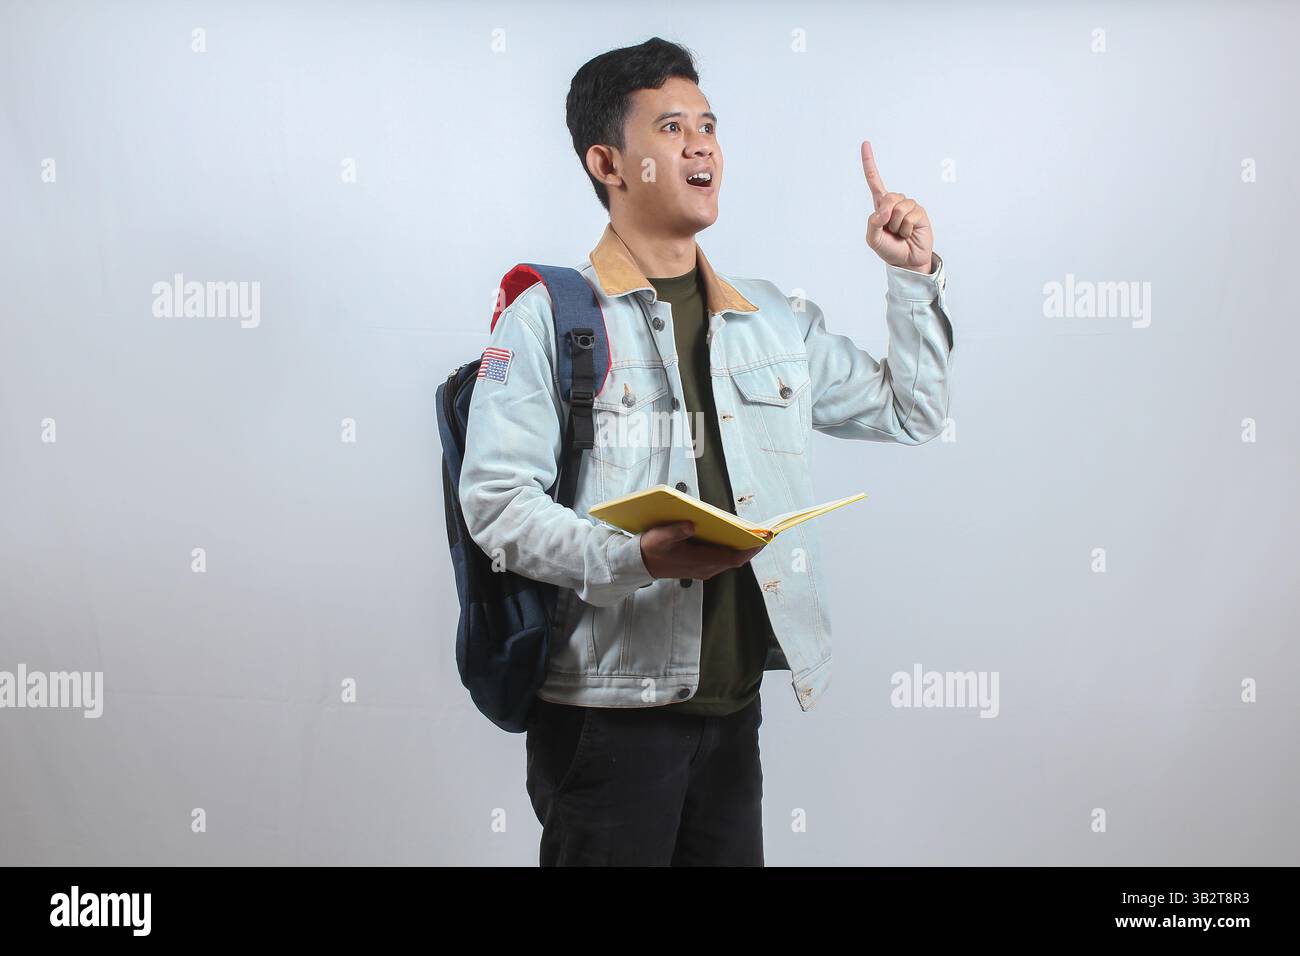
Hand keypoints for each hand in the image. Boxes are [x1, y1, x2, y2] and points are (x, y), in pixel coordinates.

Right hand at [639, 521, 764, 580]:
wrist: (640, 564)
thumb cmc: (651, 549)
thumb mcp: (659, 537)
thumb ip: (675, 531)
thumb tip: (691, 524)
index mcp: (698, 561)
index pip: (732, 558)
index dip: (750, 550)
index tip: (763, 539)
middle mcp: (705, 568)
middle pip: (735, 559)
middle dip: (750, 546)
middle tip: (764, 532)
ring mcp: (703, 569)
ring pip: (729, 560)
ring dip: (741, 548)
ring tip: (752, 532)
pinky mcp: (700, 567)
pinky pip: (722, 559)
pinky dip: (731, 549)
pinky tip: (732, 537)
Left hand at [861, 140, 934, 272]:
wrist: (907, 261)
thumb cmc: (889, 249)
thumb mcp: (873, 240)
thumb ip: (873, 224)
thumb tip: (884, 210)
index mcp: (880, 206)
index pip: (874, 181)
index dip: (869, 163)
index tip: (865, 143)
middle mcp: (895, 202)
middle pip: (887, 197)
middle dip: (886, 215)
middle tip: (890, 229)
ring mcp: (908, 206)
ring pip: (899, 208)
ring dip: (898, 225)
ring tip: (900, 233)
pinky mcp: (920, 212)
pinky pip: (910, 216)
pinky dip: (907, 228)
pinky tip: (909, 233)